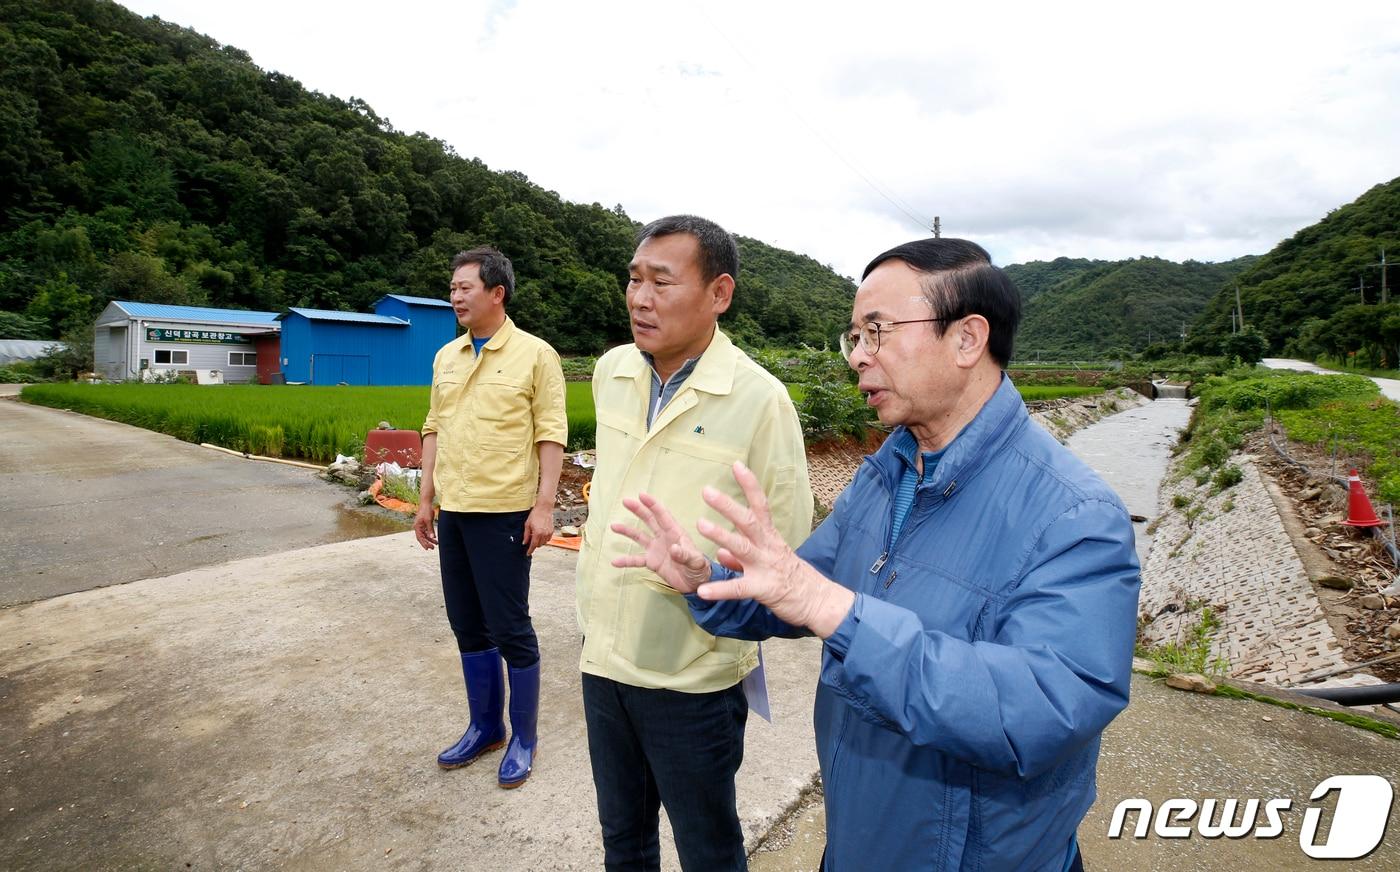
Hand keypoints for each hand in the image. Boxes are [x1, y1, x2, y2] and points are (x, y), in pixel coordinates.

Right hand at [413, 505, 436, 549]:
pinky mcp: (424, 524)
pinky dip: (430, 535)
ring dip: (430, 540)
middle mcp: (418, 527)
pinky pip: (427, 532)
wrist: (426, 503)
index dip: (424, 544)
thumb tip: (432, 537)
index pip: (420, 538)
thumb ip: (430, 529)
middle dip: (427, 543)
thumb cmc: (426, 511)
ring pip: (425, 535)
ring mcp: (420, 526)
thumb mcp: (429, 520)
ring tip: (436, 544)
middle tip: (433, 548)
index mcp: (417, 527)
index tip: (428, 548)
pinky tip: (435, 538)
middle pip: (422, 538)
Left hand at [522, 504, 553, 555]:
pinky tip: (541, 534)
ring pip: (544, 542)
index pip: (533, 545)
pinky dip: (544, 539)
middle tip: (531, 539)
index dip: (530, 550)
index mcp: (537, 533)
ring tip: (536, 535)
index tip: (528, 554)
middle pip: (539, 545)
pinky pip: (548, 539)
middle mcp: (544, 534)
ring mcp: (549, 533)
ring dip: (539, 542)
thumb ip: (526, 535)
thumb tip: (524, 543)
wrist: (544, 508)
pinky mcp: (552, 531)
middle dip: (534, 544)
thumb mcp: (527, 525)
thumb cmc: (535, 515)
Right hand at [610, 493, 711, 592]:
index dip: (652, 505)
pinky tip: (615, 562)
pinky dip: (626, 560)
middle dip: (638, 510)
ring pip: (639, 537)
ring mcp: (656, 549)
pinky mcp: (652, 562)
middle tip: (625, 501)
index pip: (663, 516)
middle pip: (649, 520)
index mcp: (675, 533)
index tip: (641, 496)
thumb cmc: (699, 569)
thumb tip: (673, 549)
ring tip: (614, 526)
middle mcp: (664, 537)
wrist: (695, 584)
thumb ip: (685, 555)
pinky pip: (637, 560)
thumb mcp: (695, 562)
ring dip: (627, 531)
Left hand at [692, 462, 854, 637]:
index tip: (736, 465)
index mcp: (771, 538)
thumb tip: (722, 553)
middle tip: (707, 491)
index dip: (749, 485)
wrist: (819, 602)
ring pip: (742, 547)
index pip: (760, 506)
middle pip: (748, 521)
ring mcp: (766, 567)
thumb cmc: (794, 580)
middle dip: (728, 505)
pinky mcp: (763, 589)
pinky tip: (702, 591)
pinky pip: (739, 589)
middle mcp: (768, 548)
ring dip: (721, 535)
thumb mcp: (770, 562)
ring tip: (700, 524)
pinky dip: (720, 590)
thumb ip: (741, 557)